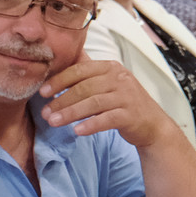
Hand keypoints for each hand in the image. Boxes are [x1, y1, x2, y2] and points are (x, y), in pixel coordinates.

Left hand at [39, 58, 175, 148]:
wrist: (153, 124)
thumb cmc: (124, 103)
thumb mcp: (108, 84)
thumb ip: (88, 75)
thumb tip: (58, 65)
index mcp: (111, 67)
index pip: (80, 70)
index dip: (59, 80)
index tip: (43, 92)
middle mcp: (120, 78)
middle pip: (85, 87)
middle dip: (62, 100)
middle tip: (45, 113)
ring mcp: (127, 96)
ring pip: (94, 103)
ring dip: (71, 113)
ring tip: (54, 122)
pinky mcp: (132, 115)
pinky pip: (107, 119)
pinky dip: (91, 125)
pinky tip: (77, 131)